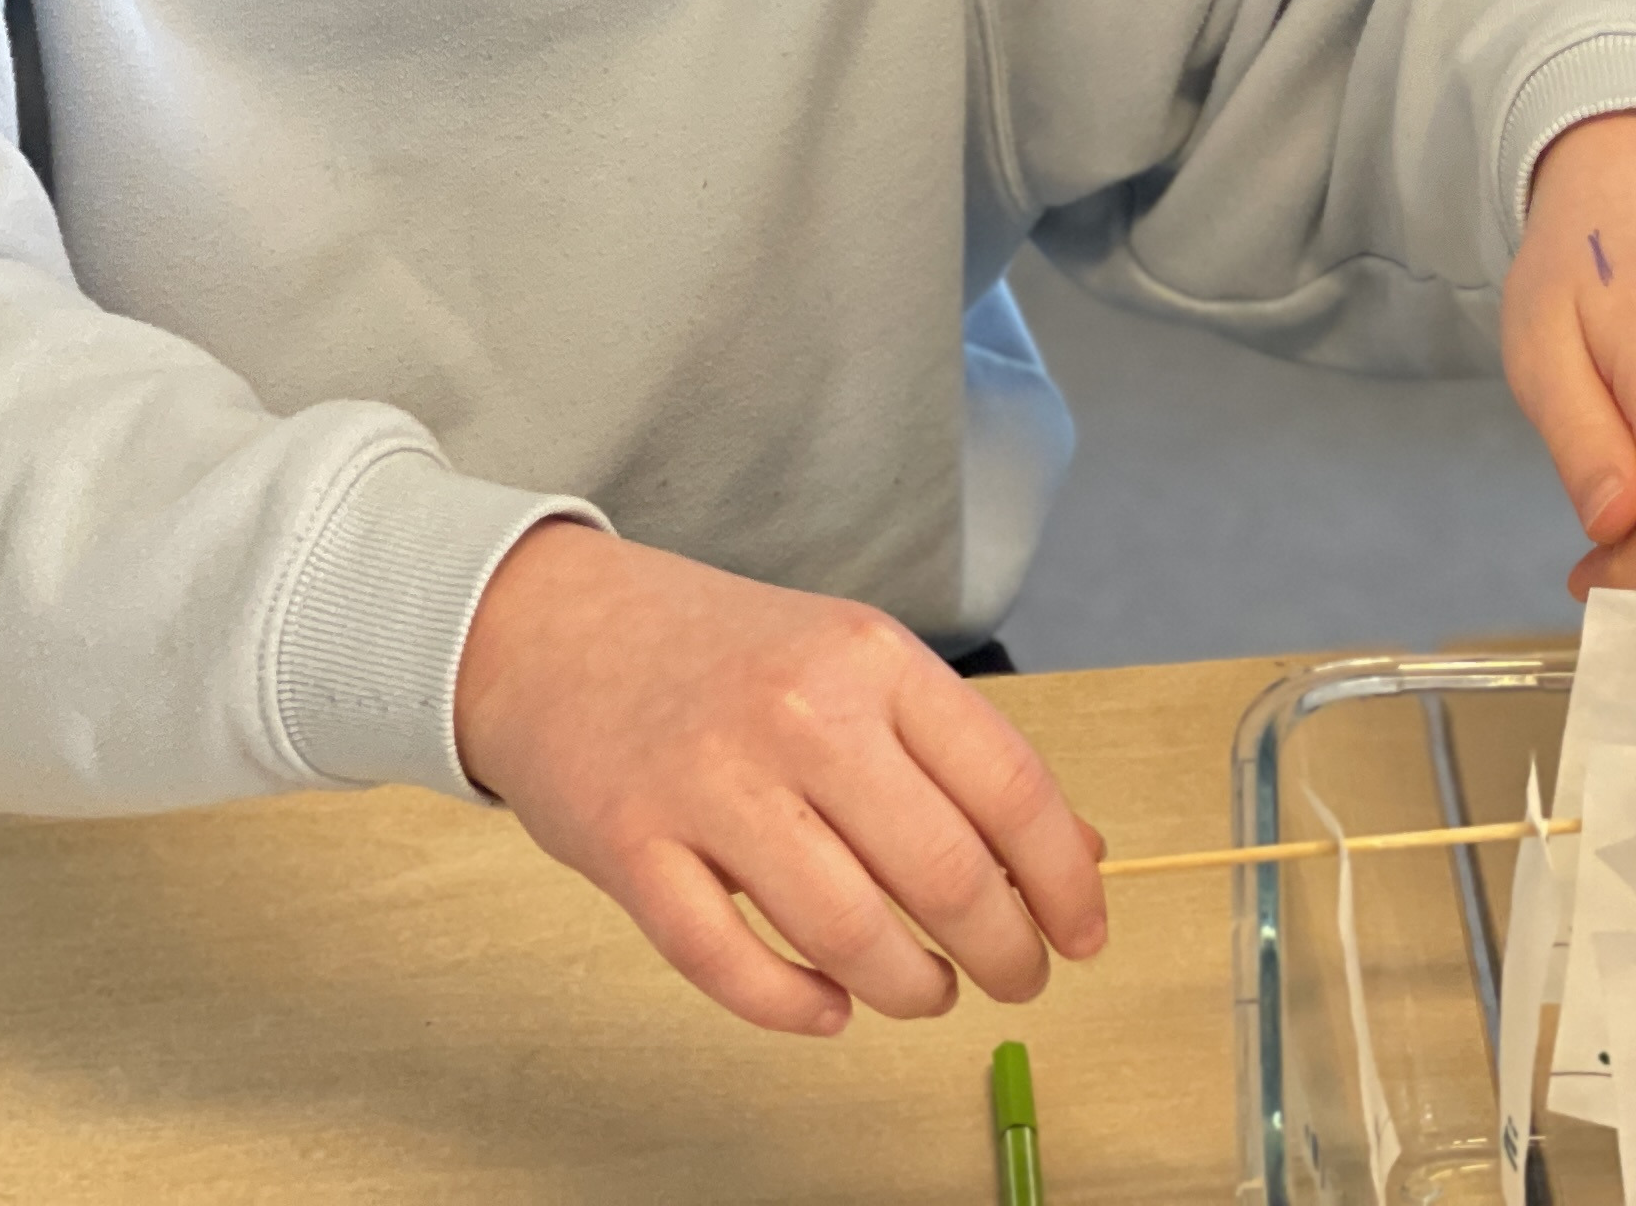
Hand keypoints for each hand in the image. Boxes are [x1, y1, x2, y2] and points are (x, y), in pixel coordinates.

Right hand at [453, 523, 1107, 1035]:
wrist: (554, 628)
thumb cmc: (721, 657)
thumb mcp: (855, 664)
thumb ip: (959, 754)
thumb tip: (1078, 853)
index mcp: (871, 658)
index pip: (1009, 785)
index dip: (1063, 879)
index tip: (1081, 934)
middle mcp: (801, 714)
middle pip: (943, 872)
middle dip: (1003, 951)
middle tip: (1015, 977)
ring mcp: (711, 784)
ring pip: (849, 932)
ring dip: (912, 988)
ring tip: (928, 990)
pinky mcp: (632, 848)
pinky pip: (731, 965)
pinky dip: (797, 1007)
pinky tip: (830, 1006)